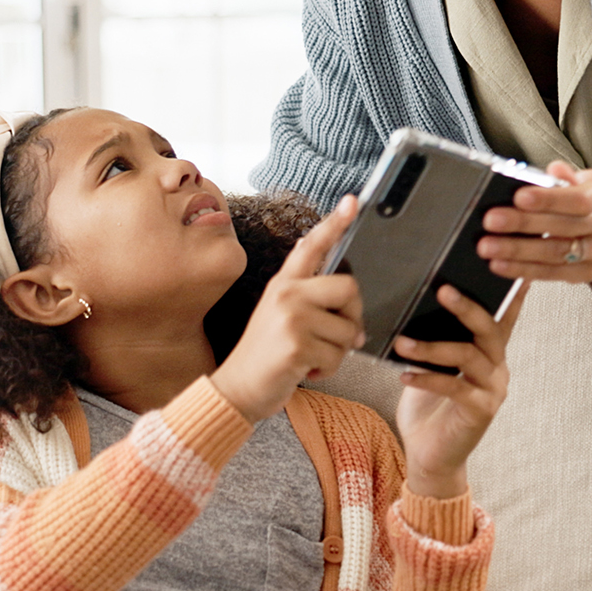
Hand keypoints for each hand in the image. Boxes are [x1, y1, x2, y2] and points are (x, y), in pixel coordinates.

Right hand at [211, 196, 364, 422]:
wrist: (238, 388)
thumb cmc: (265, 355)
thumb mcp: (277, 313)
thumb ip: (303, 291)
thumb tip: (332, 271)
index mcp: (284, 283)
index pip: (313, 246)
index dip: (336, 223)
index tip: (353, 202)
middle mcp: (287, 294)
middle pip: (349, 288)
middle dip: (353, 317)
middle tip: (337, 337)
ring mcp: (291, 318)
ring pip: (348, 330)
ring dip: (338, 353)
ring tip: (311, 358)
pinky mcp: (297, 345)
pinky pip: (338, 355)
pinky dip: (329, 370)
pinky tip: (307, 371)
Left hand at [392, 284, 526, 498]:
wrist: (431, 455)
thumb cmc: (428, 406)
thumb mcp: (430, 364)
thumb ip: (434, 336)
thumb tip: (414, 300)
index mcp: (489, 351)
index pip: (502, 315)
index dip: (508, 291)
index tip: (504, 263)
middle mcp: (498, 366)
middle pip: (489, 328)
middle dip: (466, 306)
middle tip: (442, 289)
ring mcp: (493, 388)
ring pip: (469, 355)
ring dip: (433, 347)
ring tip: (402, 342)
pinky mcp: (481, 410)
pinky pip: (456, 387)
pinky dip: (428, 378)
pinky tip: (404, 375)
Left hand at [477, 161, 591, 283]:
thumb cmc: (586, 201)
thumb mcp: (580, 181)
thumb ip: (563, 177)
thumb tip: (552, 171)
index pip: (578, 199)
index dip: (548, 199)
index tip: (518, 197)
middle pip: (563, 227)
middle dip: (524, 224)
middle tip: (491, 221)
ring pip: (556, 253)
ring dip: (518, 251)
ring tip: (488, 247)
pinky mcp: (585, 273)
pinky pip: (551, 273)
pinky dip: (523, 269)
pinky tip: (499, 264)